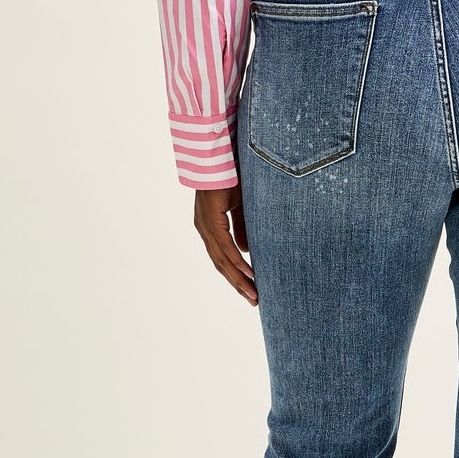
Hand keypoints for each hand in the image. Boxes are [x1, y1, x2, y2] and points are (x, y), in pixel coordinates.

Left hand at [194, 185, 257, 305]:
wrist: (219, 157)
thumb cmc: (230, 177)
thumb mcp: (240, 207)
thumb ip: (243, 228)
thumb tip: (246, 251)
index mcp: (210, 227)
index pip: (222, 258)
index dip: (235, 275)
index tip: (249, 289)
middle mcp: (205, 230)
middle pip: (221, 264)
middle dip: (238, 284)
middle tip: (254, 300)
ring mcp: (206, 226)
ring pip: (222, 259)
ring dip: (238, 278)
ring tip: (253, 293)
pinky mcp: (210, 220)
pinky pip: (224, 245)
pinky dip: (236, 261)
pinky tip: (247, 273)